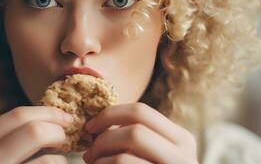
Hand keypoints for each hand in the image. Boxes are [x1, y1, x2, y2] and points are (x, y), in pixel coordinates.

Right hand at [0, 106, 72, 163]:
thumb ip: (15, 135)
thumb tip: (57, 117)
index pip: (19, 115)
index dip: (48, 113)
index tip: (67, 118)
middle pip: (35, 132)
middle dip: (58, 132)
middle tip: (66, 139)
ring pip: (50, 161)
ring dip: (62, 160)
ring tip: (59, 161)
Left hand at [82, 103, 198, 163]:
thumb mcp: (152, 153)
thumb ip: (136, 138)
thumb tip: (96, 125)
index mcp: (181, 140)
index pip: (141, 112)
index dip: (109, 114)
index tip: (90, 127)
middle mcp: (183, 157)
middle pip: (133, 131)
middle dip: (102, 140)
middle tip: (89, 153)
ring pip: (123, 157)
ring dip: (99, 161)